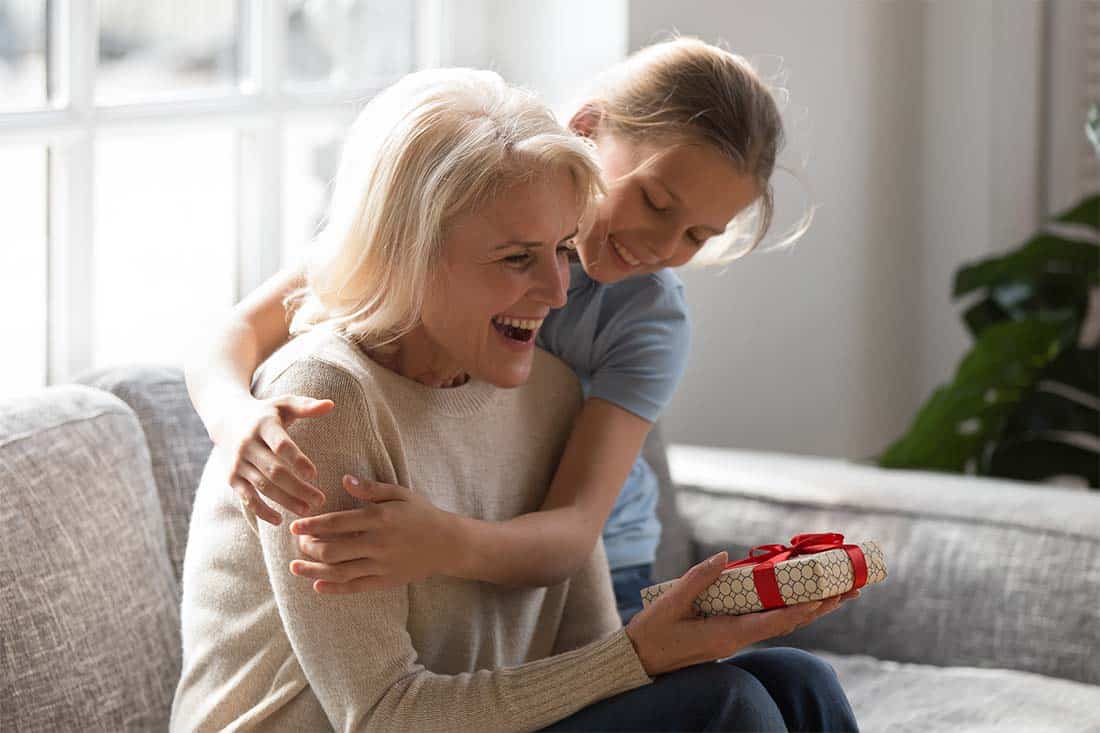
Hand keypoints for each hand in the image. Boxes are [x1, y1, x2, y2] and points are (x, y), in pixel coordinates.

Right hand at [212, 394, 333, 524]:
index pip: (281, 445)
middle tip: (320, 500)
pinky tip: (279, 520)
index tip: (315, 475)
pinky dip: (261, 511)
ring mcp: (238, 463)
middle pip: (274, 471)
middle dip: (297, 488)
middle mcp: (247, 445)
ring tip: (307, 510)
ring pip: (263, 486)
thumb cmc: (266, 413)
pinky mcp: (232, 477)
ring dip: (285, 501)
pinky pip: (247, 498)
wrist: (227, 419)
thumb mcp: (284, 404)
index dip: (297, 460)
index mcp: (263, 425)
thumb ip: (306, 406)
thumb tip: (331, 404)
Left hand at [287, 475, 455, 593]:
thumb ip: (371, 489)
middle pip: (332, 550)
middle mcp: (377, 543)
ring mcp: (381, 565)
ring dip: (313, 571)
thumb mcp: (400, 494)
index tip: (294, 525)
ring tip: (295, 568)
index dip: (312, 525)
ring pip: (339, 572)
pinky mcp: (386, 581)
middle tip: (299, 543)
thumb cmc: (421, 514)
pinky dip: (334, 589)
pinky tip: (317, 586)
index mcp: (379, 518)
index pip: (337, 523)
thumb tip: (344, 479)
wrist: (448, 543)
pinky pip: (355, 587)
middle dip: (309, 547)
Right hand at [624, 551, 859, 676]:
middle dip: (821, 605)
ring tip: (837, 593)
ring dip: (810, 607)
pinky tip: (797, 598)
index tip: (826, 595)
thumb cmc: (654, 633)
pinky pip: (766, 621)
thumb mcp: (672, 603)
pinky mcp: (729, 634)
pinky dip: (787, 609)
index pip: (774, 621)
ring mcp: (735, 637)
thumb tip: (724, 556)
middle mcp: (738, 638)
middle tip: (851, 588)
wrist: (640, 660)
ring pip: (781, 623)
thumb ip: (698, 579)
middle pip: (789, 622)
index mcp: (728, 633)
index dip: (802, 607)